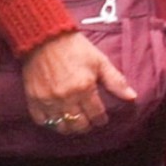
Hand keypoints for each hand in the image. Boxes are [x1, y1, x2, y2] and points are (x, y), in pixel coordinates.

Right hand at [20, 29, 136, 136]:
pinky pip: (41, 120)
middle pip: (79, 125)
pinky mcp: (33, 98)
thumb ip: (116, 81)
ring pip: (61, 126)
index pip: (96, 115)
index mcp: (84, 88)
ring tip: (74, 122)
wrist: (45, 38)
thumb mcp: (100, 61)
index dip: (101, 120)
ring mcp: (48, 99)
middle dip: (87, 126)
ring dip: (70, 127)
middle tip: (89, 121)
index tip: (102, 119)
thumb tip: (132, 97)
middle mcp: (66, 97)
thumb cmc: (75, 48)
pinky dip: (50, 123)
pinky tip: (57, 119)